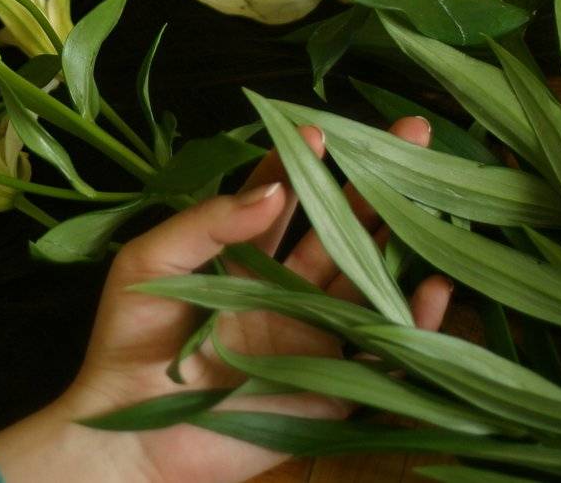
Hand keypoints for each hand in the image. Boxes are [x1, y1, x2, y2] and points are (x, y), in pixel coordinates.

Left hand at [0, 116, 452, 482]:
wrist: (132, 430)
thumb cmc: (127, 342)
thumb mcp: (150, 264)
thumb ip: (207, 224)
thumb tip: (271, 192)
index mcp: (237, 258)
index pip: (279, 199)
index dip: (302, 165)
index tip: (324, 130)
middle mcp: (281, 290)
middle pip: (336, 229)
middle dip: (372, 185)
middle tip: (414, 137)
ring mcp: (310, 333)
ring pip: (367, 279)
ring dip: (400, 241)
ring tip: (432, 198)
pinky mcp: (330, 382)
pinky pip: (382, 347)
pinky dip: (414, 319)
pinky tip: (433, 286)